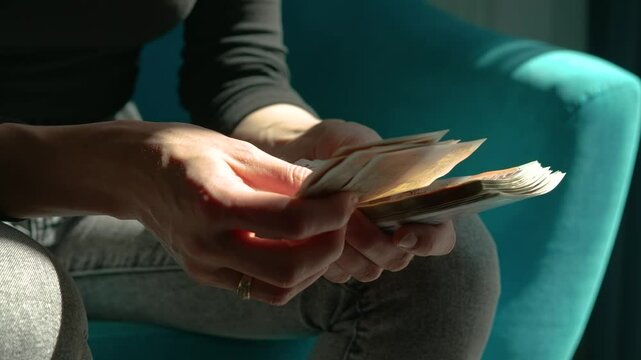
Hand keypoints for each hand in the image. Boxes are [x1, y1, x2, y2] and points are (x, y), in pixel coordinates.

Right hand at [133, 122, 357, 304]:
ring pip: (278, 289)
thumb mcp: (238, 150)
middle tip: (339, 220)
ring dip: (313, 267)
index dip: (331, 213)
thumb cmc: (185, 152)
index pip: (291, 224)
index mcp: (215, 204)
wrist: (133, 173)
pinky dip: (290, 274)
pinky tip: (296, 246)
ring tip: (321, 234)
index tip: (347, 198)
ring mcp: (204, 266)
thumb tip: (330, 191)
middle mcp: (207, 244)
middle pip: (289, 270)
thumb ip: (286, 175)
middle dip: (329, 247)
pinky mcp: (205, 275)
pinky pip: (260, 289)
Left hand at [274, 119, 456, 282]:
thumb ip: (368, 155)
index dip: (428, 241)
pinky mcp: (340, 262)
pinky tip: (313, 231)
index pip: (440, 236)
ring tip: (327, 219)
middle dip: (371, 241)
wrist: (295, 154)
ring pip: (369, 270)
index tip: (400, 234)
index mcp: (412, 202)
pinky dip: (327, 256)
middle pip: (399, 258)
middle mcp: (395, 231)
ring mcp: (368, 250)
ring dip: (347, 249)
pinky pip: (341, 274)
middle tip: (347, 217)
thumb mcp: (351, 139)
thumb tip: (380, 183)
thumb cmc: (332, 143)